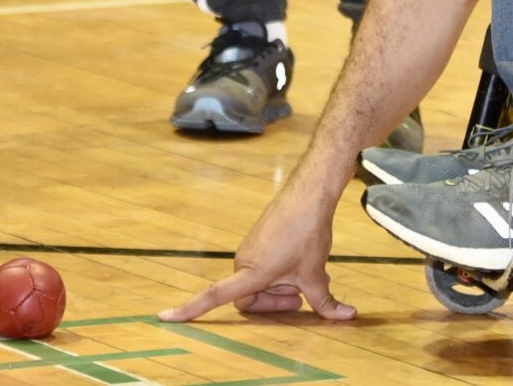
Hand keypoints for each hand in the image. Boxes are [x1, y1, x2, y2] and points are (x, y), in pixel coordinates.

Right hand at [158, 175, 355, 323]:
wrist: (309, 194)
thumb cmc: (307, 233)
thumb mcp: (316, 273)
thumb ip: (325, 301)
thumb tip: (347, 316)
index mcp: (252, 272)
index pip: (215, 295)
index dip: (191, 309)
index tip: (165, 317)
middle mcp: (243, 261)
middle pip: (250, 299)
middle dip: (275, 301)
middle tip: (301, 295)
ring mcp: (250, 250)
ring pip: (260, 284)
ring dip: (282, 286)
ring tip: (307, 273)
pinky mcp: (257, 241)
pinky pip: (264, 268)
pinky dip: (283, 273)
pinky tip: (304, 262)